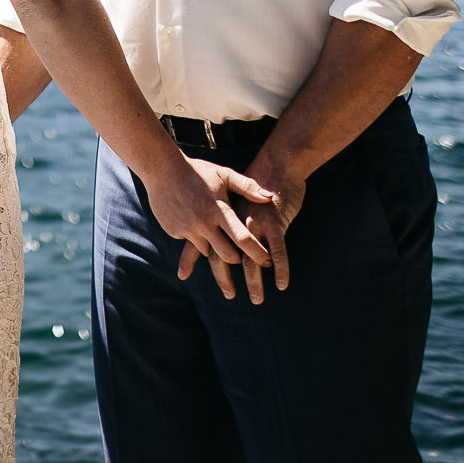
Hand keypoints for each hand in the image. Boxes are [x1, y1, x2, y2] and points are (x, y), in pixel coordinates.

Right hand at [146, 156, 273, 288]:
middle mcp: (204, 222)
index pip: (243, 238)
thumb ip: (247, 187)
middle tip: (240, 256)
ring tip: (214, 234)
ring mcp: (187, 228)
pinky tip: (192, 221)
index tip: (267, 260)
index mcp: (220, 210)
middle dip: (236, 259)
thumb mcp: (224, 174)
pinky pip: (190, 242)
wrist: (162, 169)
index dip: (258, 253)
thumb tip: (269, 197)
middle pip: (227, 256)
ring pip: (207, 252)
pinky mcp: (174, 231)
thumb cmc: (198, 171)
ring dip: (214, 248)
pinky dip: (195, 237)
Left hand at [176, 165, 304, 302]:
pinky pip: (277, 250)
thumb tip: (199, 225)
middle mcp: (233, 221)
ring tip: (256, 299)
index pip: (199, 239)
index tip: (182, 275)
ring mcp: (254, 222)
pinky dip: (280, 267)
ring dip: (254, 280)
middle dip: (223, 277)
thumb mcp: (224, 190)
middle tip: (228, 295)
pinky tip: (281, 283)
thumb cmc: (252, 180)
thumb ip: (212, 211)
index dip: (189, 257)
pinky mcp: (274, 222)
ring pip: (250, 257)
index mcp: (219, 215)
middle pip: (223, 254)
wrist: (276, 164)